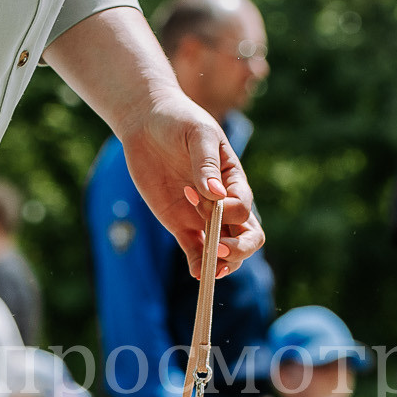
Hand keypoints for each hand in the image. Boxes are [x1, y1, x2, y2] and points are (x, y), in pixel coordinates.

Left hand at [42, 7, 265, 277]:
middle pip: (248, 237)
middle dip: (239, 248)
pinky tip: (196, 273)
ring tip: (210, 268)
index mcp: (234, 181)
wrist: (148, 124)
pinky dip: (199, 265)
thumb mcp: (196, 135)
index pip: (244, 209)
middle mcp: (223, 203)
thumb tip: (217, 195)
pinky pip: (195, 252)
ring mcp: (202, 217)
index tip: (207, 197)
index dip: (231, 212)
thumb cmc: (178, 122)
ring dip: (223, 262)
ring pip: (225, 250)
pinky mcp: (181, 225)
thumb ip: (206, 164)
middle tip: (220, 249)